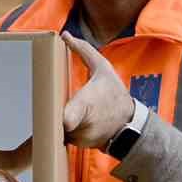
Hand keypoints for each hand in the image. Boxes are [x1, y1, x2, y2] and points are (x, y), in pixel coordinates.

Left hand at [61, 32, 134, 149]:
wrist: (130, 123)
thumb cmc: (114, 93)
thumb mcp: (103, 68)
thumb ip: (84, 51)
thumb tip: (65, 35)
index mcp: (86, 104)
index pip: (68, 118)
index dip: (59, 118)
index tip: (52, 113)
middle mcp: (82, 125)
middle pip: (55, 119)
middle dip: (53, 110)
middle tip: (51, 102)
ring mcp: (82, 138)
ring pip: (59, 129)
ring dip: (59, 121)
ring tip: (69, 111)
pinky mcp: (81, 146)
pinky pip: (65, 138)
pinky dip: (66, 131)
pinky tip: (75, 122)